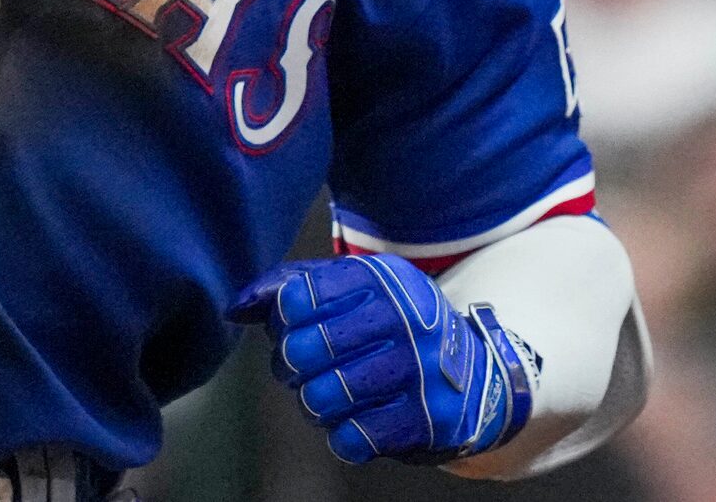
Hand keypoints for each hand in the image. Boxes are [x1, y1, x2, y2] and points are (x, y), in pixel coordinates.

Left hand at [227, 254, 536, 465]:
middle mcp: (404, 318)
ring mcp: (419, 371)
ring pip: (321, 398)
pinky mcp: (428, 420)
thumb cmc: (396, 328)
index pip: (295, 299)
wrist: (480, 377)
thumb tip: (235, 308)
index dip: (283, 321)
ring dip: (313, 403)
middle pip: (302, 351)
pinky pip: (350, 437)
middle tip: (303, 369)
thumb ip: (291, 286)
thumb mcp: (355, 290)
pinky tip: (357, 420)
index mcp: (379, 278)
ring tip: (328, 394)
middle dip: (291, 367)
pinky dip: (343, 435)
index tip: (296, 327)